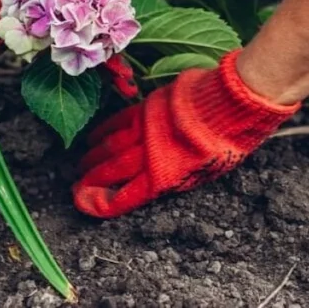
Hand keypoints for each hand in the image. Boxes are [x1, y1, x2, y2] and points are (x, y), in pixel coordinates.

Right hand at [73, 50, 298, 217]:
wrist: (231, 103)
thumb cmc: (228, 142)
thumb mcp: (205, 172)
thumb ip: (176, 178)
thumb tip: (157, 182)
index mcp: (164, 177)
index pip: (125, 196)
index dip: (102, 203)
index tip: (85, 204)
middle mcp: (149, 155)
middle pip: (112, 171)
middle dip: (92, 181)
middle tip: (77, 187)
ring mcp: (145, 130)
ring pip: (110, 147)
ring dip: (93, 157)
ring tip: (81, 165)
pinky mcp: (146, 109)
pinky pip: (117, 122)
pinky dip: (103, 130)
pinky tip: (92, 137)